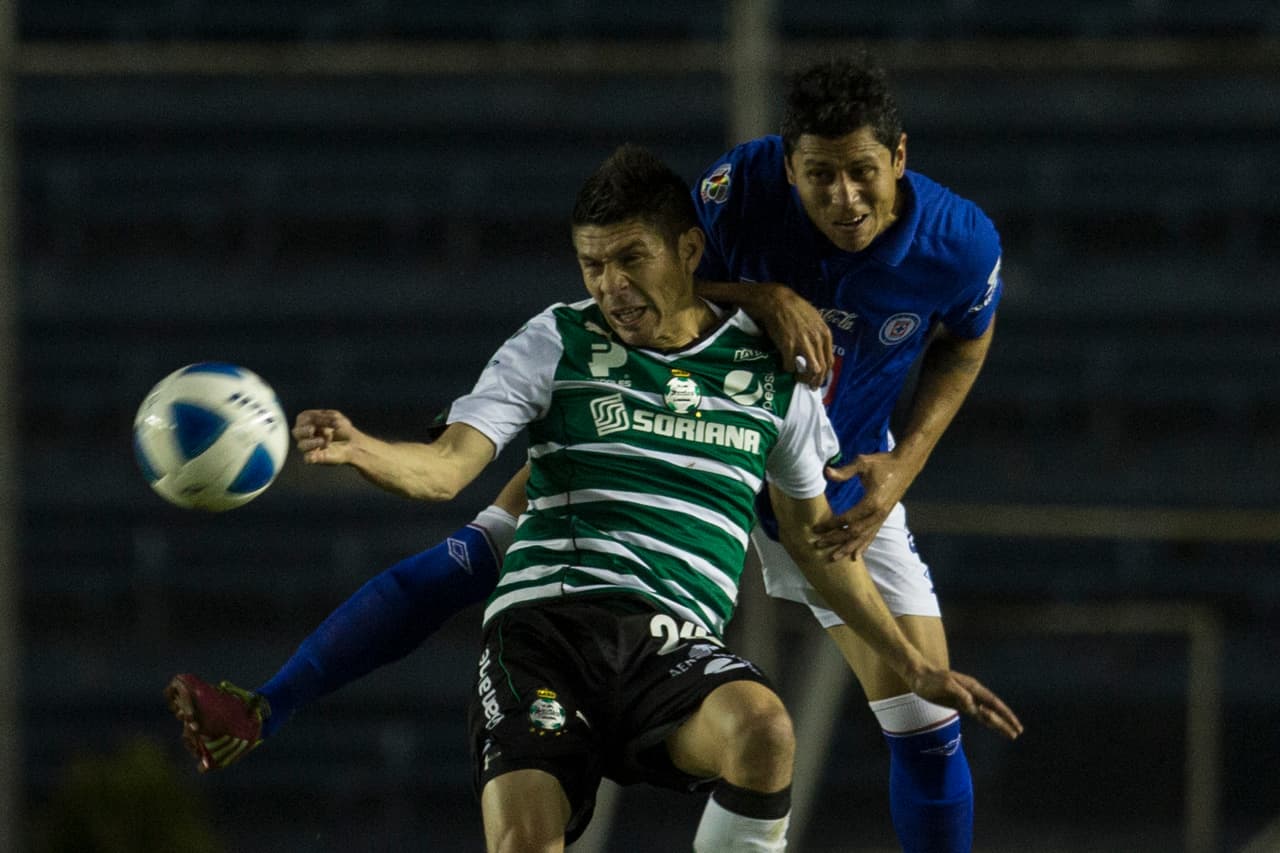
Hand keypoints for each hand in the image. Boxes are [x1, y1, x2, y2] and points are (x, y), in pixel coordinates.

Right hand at [292, 409, 363, 464]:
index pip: (303, 418)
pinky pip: (307, 458)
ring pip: (301, 445)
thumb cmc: (343, 429)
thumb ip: (325, 416)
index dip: (314, 418)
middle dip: (304, 430)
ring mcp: (310, 447)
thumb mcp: (336, 417)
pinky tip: (316, 454)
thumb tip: (315, 424)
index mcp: (309, 422)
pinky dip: (310, 456)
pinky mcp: (316, 458)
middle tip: (312, 430)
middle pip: (296, 432)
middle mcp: (306, 434)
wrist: (354, 443)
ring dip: (311, 442)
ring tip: (323, 441)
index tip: (329, 420)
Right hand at [757, 284, 831, 388]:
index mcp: (825, 334)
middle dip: (816, 381)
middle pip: (822, 368)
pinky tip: (785, 366)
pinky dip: (788, 369)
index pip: (829, 361)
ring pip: (811, 370)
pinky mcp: (788, 346)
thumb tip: (818, 350)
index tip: (818, 378)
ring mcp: (803, 344)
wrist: (777, 301)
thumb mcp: (814, 319)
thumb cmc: (794, 308)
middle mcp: (817, 340)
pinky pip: (790, 365)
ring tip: (798, 379)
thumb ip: (818, 335)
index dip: (825, 373)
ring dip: (804, 378)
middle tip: (810, 386)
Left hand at [814, 451, 917, 559]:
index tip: (816, 528)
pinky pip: (872, 535)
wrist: (905, 465)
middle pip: (854, 533)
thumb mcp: (863, 463)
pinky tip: (855, 555)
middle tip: (818, 544)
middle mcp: (878, 514)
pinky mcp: (884, 518)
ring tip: (833, 557)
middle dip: (835, 540)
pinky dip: (863, 546)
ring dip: (847, 548)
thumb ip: (845, 471)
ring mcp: (882, 518)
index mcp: (872, 502)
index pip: (847, 519)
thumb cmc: (883, 463)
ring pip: (863, 538)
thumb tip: (826, 472)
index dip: (831, 525)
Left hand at [909, 668, 1023, 740]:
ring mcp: (966, 698)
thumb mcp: (944, 684)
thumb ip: (960, 694)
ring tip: (1010, 733)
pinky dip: (986, 719)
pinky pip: (976, 713)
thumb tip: (973, 706)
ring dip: (998, 723)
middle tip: (1017, 734)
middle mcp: (972, 693)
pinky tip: (992, 724)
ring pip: (986, 713)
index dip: (1005, 714)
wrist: (918, 675)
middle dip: (1005, 722)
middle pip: (993, 710)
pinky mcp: (959, 703)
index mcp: (972, 687)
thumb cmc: (930, 679)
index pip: (993, 703)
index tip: (1015, 725)